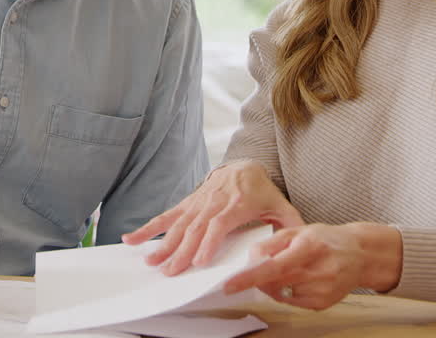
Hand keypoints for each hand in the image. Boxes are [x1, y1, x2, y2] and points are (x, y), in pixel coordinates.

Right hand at [121, 160, 302, 275]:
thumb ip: (291, 223)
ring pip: (179, 222)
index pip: (219, 223)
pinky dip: (149, 227)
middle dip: (181, 250)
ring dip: (163, 243)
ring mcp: (198, 201)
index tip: (198, 260)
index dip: (208, 241)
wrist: (245, 165)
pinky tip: (132, 239)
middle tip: (171, 271)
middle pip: (195, 227)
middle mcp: (214, 200)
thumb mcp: (280, 204)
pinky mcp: (188, 202)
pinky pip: (167, 215)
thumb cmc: (262, 191)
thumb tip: (302, 240)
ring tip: (151, 261)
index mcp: (238, 202)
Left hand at [222, 222, 402, 310]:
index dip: (249, 277)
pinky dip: (287, 291)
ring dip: (273, 284)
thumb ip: (271, 243)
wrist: (359, 254)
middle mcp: (318, 271)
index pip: (273, 266)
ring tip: (290, 268)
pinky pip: (292, 301)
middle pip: (274, 283)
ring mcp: (322, 290)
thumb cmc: (326, 239)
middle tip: (260, 267)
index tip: (230, 285)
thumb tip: (250, 259)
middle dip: (258, 278)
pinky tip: (300, 279)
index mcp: (310, 247)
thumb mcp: (298, 230)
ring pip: (280, 294)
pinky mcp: (322, 303)